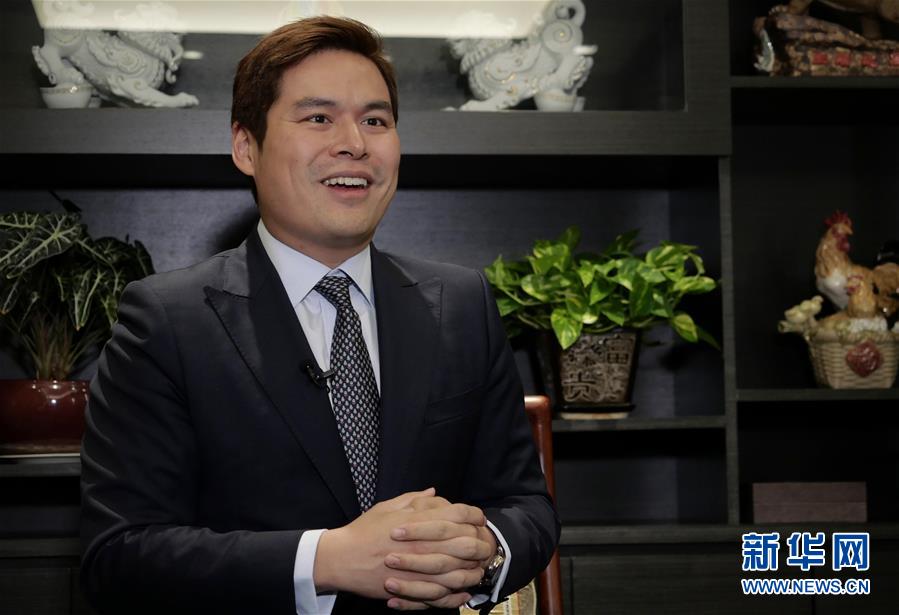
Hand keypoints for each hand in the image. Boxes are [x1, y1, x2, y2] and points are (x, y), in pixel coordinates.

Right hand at [313, 488, 486, 601]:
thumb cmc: (363, 531)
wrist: (341, 558)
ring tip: (479, 570)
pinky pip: (441, 594)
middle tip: (486, 545)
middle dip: (480, 544)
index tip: (480, 519)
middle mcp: (422, 543)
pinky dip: (456, 594)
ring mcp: (418, 568)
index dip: (474, 515)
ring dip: (472, 570)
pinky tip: (464, 592)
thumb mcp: (388, 507)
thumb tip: (434, 493)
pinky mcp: (411, 588)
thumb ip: (414, 500)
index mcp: (418, 520)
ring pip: (457, 571)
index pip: (458, 514)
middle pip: (464, 543)